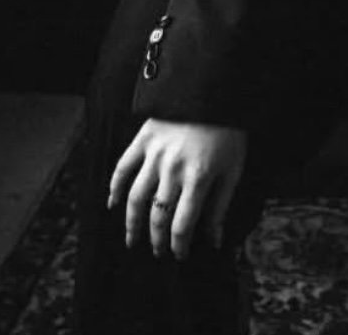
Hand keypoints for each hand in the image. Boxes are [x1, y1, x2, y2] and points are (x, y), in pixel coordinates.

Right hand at [108, 119, 247, 259]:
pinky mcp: (144, 138)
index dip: (179, 246)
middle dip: (157, 239)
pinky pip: (123, 167)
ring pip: (136, 198)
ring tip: (133, 239)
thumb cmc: (228, 132)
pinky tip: (113, 204)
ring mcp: (155, 154)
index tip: (179, 255)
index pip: (182, 224)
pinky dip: (115, 187)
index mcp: (199, 177)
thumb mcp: (233, 169)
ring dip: (132, 223)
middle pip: (158, 216)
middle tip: (158, 251)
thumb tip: (214, 240)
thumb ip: (221, 205)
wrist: (215, 91)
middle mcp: (173, 169)